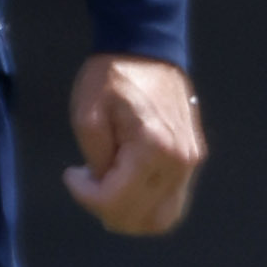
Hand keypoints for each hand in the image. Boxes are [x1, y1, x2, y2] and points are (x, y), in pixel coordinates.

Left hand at [65, 54, 205, 237]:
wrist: (147, 46)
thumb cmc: (113, 75)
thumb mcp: (88, 114)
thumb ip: (96, 160)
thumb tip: (105, 186)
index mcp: (153, 148)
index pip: (117, 202)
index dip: (86, 197)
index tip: (72, 173)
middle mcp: (180, 161)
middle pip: (144, 220)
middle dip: (108, 211)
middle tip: (89, 184)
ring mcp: (192, 162)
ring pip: (164, 218)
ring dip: (130, 214)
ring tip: (108, 187)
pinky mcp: (193, 158)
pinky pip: (173, 200)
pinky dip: (147, 204)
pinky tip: (126, 182)